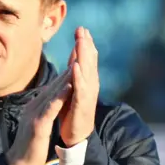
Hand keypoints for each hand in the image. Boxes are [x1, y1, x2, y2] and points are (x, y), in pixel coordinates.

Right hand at [5, 69, 72, 164]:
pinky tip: (68, 88)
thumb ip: (42, 111)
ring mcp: (35, 114)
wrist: (18, 164)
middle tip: (80, 54)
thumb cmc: (30, 146)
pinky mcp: (38, 125)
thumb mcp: (37, 124)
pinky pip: (50, 109)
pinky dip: (60, 97)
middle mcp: (35, 106)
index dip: (66, 74)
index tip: (78, 61)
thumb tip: (50, 101)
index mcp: (36, 106)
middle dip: (68, 70)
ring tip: (77, 65)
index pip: (53, 87)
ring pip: (52, 93)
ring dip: (65, 79)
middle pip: (54, 86)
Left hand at [59, 27, 99, 146]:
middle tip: (82, 29)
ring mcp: (87, 94)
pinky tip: (74, 66)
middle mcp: (90, 85)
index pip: (87, 58)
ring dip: (84, 56)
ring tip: (81, 41)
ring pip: (86, 71)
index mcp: (87, 81)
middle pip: (89, 61)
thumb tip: (74, 58)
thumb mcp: (73, 89)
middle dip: (85, 44)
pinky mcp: (81, 104)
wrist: (77, 135)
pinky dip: (78, 77)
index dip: (85, 43)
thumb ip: (74, 74)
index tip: (81, 29)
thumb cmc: (74, 112)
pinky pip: (80, 88)